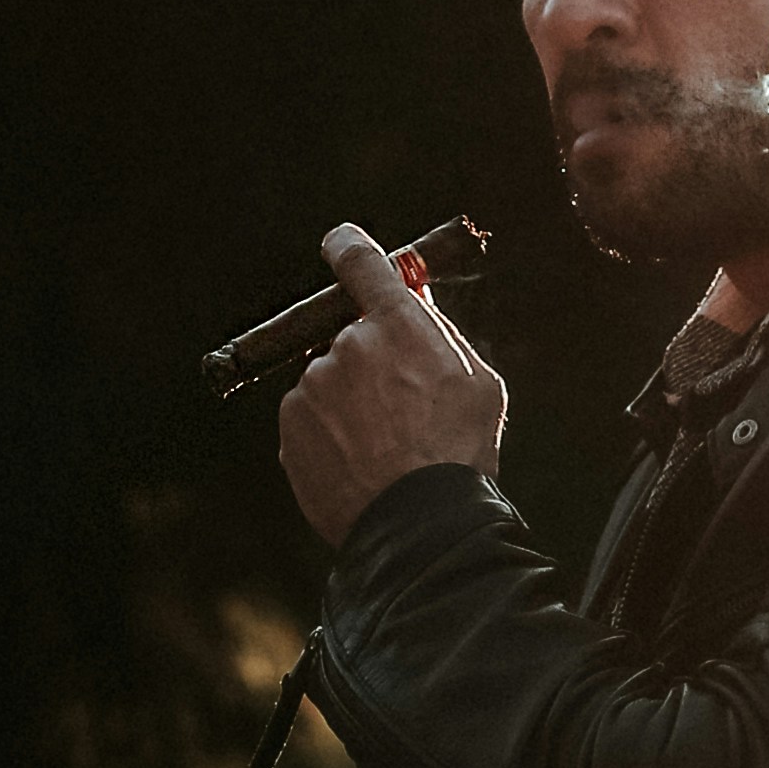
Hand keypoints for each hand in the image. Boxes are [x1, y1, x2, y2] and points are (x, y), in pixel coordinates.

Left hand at [276, 228, 507, 545]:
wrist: (421, 524)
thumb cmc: (461, 451)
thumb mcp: (477, 381)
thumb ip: (438, 331)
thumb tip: (411, 298)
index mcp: (396, 323)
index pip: (359, 261)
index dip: (349, 248)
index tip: (341, 243)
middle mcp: (347, 345)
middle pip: (349, 336)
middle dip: (369, 361)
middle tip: (400, 406)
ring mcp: (313, 387)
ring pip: (329, 383)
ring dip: (350, 404)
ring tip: (385, 450)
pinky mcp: (291, 428)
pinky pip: (310, 421)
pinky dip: (330, 438)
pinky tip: (362, 466)